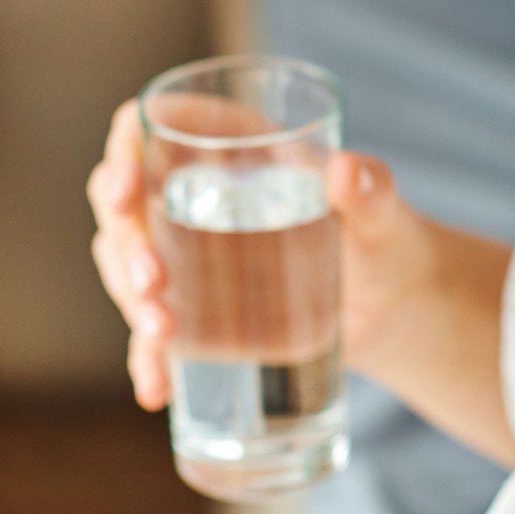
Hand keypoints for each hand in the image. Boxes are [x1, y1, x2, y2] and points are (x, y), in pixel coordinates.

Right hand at [86, 99, 435, 409]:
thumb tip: (348, 170)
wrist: (391, 305)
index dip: (124, 149)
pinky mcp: (197, 310)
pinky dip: (148, 357)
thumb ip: (371, 190)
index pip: (152, 126)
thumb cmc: (385, 236)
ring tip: (163, 331)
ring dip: (130, 298)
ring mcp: (189, 256)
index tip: (126, 191)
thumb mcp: (381, 212)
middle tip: (153, 280)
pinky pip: (152, 330)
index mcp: (232, 147)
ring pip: (127, 265)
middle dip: (124, 242)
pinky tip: (156, 386)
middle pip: (124, 203)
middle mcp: (197, 195)